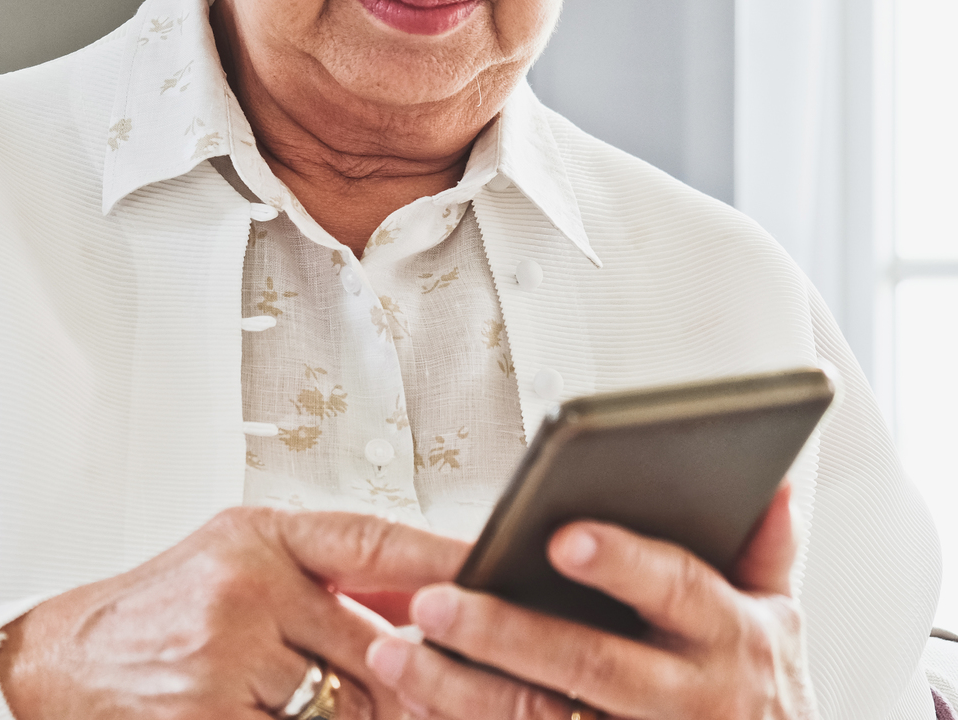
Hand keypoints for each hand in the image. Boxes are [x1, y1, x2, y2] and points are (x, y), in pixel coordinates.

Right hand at [0, 507, 465, 719]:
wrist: (57, 664)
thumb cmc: (152, 614)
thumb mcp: (233, 565)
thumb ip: (321, 580)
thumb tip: (421, 613)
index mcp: (255, 536)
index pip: (373, 541)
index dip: (443, 560)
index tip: (497, 575)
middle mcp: (243, 585)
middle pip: (377, 648)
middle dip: (398, 682)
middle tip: (416, 689)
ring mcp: (225, 656)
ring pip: (348, 708)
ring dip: (344, 717)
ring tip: (281, 690)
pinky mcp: (210, 716)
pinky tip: (258, 706)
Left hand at [366, 482, 815, 718]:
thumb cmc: (756, 697)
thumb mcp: (777, 621)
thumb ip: (767, 548)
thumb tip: (770, 476)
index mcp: (733, 637)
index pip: (676, 587)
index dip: (621, 563)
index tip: (561, 536)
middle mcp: (691, 698)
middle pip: (589, 662)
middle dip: (504, 632)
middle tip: (431, 601)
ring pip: (540, 718)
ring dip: (460, 692)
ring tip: (394, 655)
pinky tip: (417, 709)